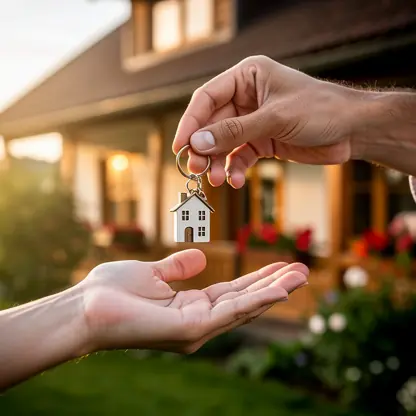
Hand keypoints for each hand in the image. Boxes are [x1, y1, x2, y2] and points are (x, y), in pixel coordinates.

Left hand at [80, 249, 307, 353]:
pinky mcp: (190, 330)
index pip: (231, 293)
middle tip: (300, 271)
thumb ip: (178, 267)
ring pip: (244, 307)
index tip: (278, 266)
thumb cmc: (112, 291)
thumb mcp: (152, 273)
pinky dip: (256, 300)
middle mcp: (198, 322)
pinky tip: (278, 289)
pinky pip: (230, 311)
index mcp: (190, 307)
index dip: (256, 280)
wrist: (85, 307)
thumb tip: (201, 258)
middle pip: (244, 301)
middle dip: (273, 286)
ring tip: (299, 276)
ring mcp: (196, 329)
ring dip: (273, 292)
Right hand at [173, 55, 365, 187]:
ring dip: (217, 163)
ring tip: (215, 180)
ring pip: (223, 143)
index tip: (180, 146)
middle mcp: (246, 98)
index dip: (191, 122)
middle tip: (195, 169)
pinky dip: (235, 169)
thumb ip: (235, 131)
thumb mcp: (275, 118)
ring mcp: (252, 121)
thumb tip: (197, 143)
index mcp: (247, 77)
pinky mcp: (261, 142)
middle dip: (203, 148)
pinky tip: (236, 180)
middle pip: (212, 124)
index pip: (207, 98)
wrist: (352, 131)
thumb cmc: (319, 110)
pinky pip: (240, 157)